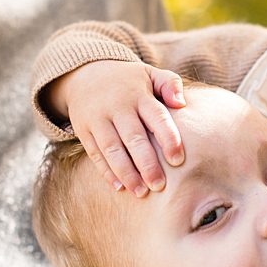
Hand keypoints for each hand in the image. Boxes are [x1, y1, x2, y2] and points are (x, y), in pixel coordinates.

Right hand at [45, 60, 187, 195]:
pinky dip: (106, 171)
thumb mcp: (150, 73)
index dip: (168, 139)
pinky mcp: (83, 129)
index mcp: (139, 95)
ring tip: (141, 192)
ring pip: (112, 149)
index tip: (178, 160)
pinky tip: (119, 187)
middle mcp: (117, 107)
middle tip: (160, 186)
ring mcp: (98, 119)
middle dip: (147, 164)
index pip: (157, 117)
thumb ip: (170, 84)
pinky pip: (94, 152)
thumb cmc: (129, 81)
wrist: (84, 75)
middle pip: (133, 138)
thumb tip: (182, 104)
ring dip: (126, 172)